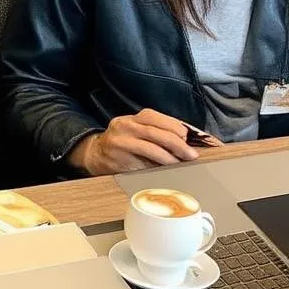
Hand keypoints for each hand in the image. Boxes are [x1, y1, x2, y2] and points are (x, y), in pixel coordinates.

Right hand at [66, 109, 220, 175]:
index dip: (176, 127)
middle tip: (191, 155)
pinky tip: (164, 171)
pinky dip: (156, 167)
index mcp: (133, 118)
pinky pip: (142, 164)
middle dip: (178, 144)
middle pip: (156, 132)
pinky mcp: (119, 159)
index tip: (191, 138)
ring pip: (150, 148)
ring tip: (181, 163)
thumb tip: (185, 141)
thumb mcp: (136, 130)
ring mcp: (121, 142)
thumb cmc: (124, 142)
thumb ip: (156, 131)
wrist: (96, 153)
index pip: (157, 118)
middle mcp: (126, 126)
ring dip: (169, 157)